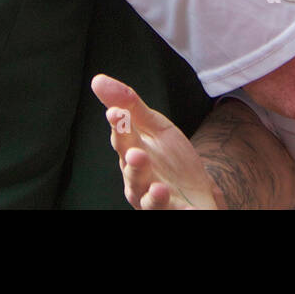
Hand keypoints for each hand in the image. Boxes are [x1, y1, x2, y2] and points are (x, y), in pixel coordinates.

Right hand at [90, 74, 220, 209]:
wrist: (197, 190)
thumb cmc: (169, 159)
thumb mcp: (154, 127)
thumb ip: (129, 105)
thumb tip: (97, 79)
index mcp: (132, 154)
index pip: (122, 140)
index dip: (119, 128)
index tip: (116, 114)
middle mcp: (139, 181)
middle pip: (133, 173)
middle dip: (134, 165)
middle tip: (137, 155)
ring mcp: (155, 200)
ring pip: (148, 200)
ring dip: (152, 196)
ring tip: (159, 188)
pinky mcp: (174, 212)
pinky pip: (176, 214)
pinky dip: (182, 214)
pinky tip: (189, 211)